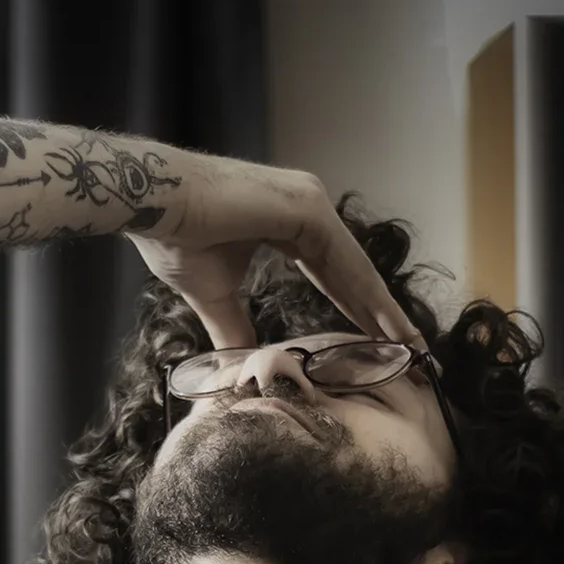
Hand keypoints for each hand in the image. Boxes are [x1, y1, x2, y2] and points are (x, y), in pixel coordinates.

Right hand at [128, 153, 427, 353]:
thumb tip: (240, 361)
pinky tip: (389, 325)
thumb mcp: (212, 292)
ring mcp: (310, 201)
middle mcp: (306, 206)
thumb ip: (233, 325)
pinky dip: (368, 297)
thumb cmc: (174, 237)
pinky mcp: (307, 206)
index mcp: (287, 221)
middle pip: (352, 272)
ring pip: (355, 268)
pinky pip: (345, 262)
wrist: (152, 205)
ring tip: (411, 346)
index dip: (356, 309)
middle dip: (380, 314)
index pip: (333, 273)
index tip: (378, 341)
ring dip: (383, 310)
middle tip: (411, 350)